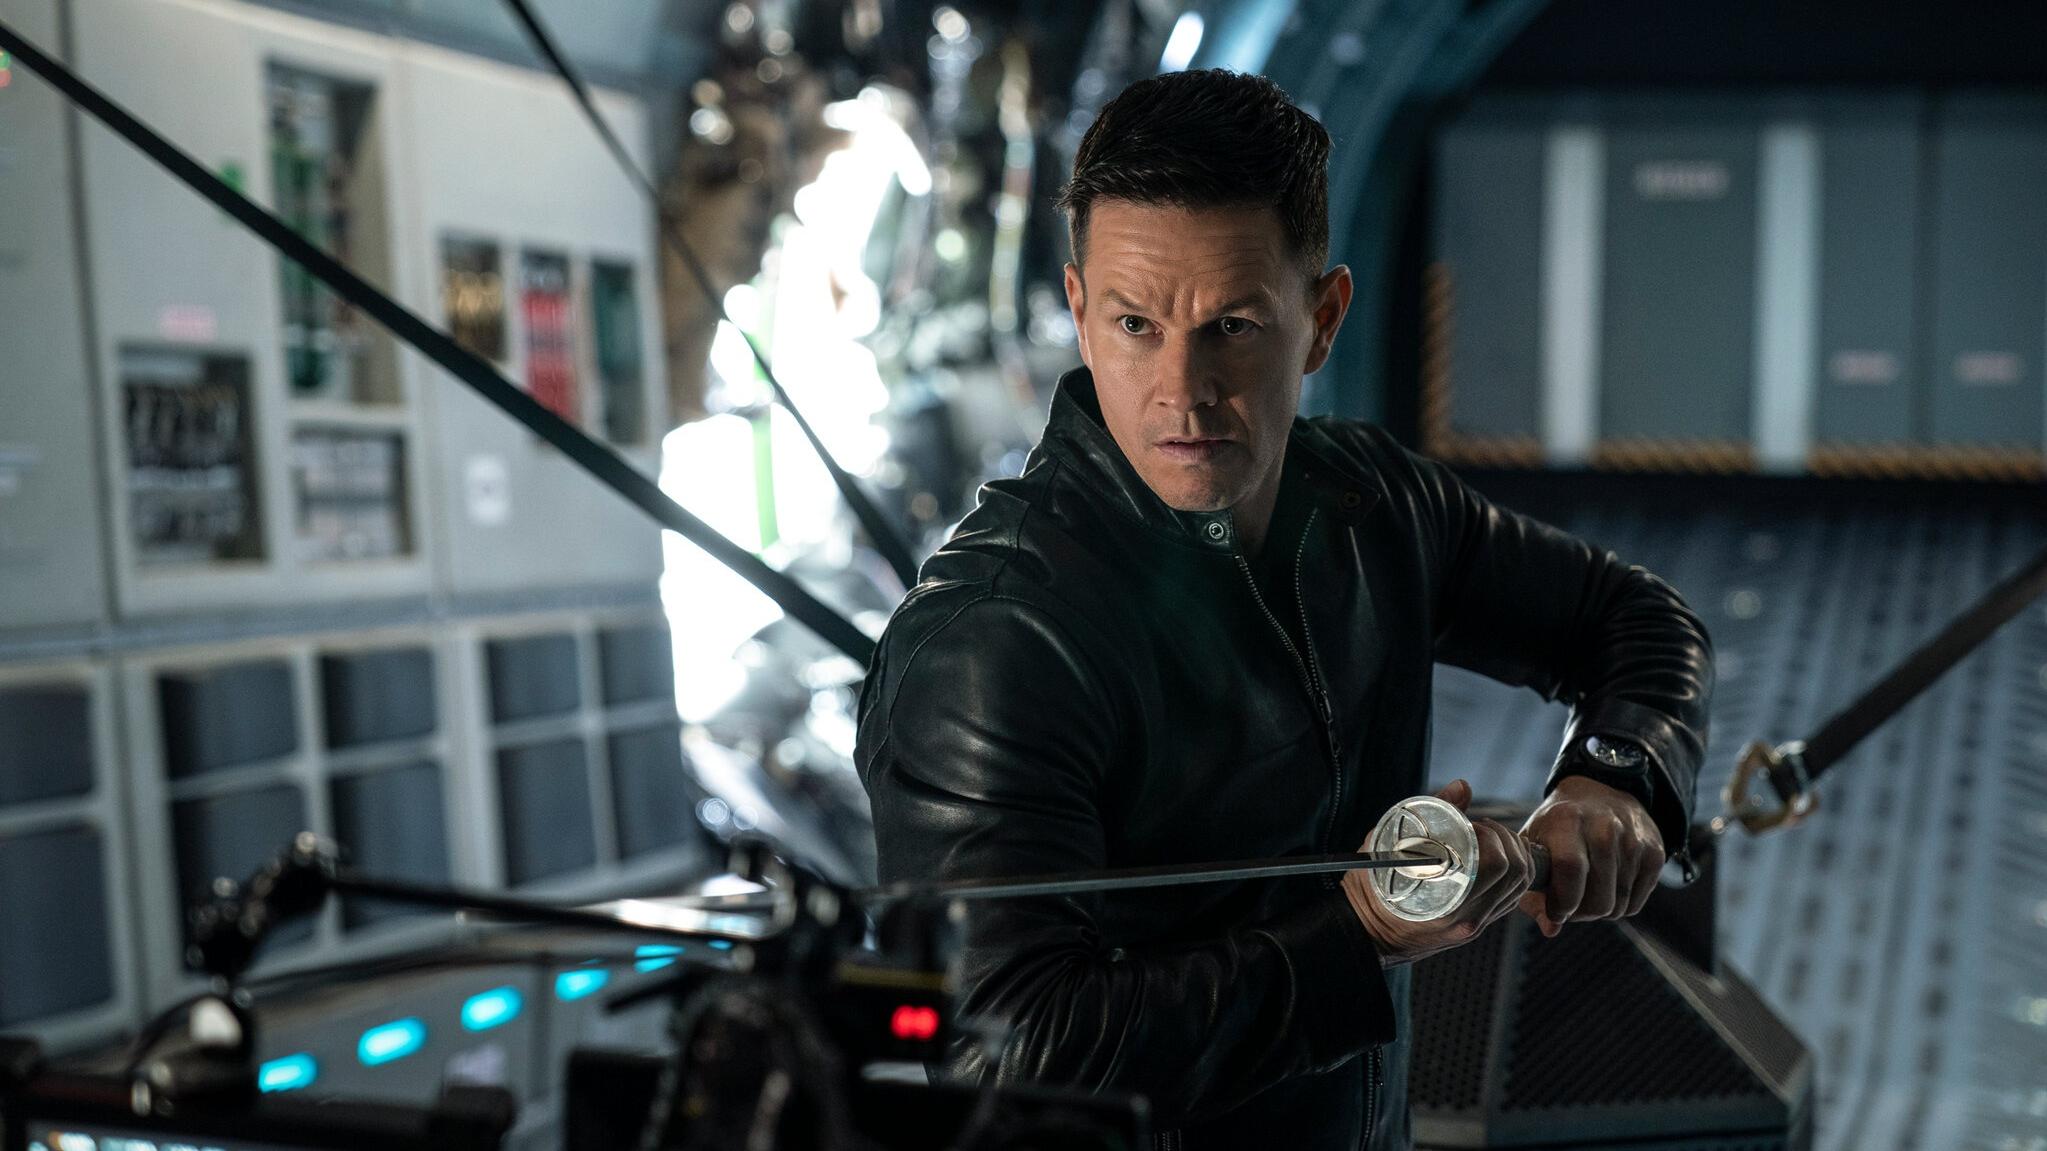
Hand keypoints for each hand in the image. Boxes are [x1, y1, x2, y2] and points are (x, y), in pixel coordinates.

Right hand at [1342, 779, 1533, 964]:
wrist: (1366, 932)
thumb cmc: (1371, 889)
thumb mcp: (1390, 844)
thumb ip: (1430, 813)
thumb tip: (1463, 787)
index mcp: (1450, 904)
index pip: (1498, 865)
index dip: (1493, 835)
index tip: (1472, 823)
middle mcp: (1469, 920)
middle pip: (1517, 874)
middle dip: (1506, 840)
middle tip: (1482, 828)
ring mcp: (1475, 925)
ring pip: (1518, 887)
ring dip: (1513, 855)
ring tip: (1489, 840)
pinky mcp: (1477, 926)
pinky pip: (1509, 898)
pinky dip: (1511, 874)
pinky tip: (1495, 858)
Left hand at [1516, 774, 1662, 936]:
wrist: (1600, 792)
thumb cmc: (1558, 827)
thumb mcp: (1535, 847)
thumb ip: (1533, 892)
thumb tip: (1551, 929)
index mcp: (1567, 821)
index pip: (1570, 869)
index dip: (1562, 902)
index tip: (1554, 911)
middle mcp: (1604, 827)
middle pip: (1599, 899)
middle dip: (1580, 914)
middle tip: (1570, 905)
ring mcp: (1634, 840)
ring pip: (1617, 907)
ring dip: (1599, 910)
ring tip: (1586, 891)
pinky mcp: (1655, 853)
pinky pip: (1635, 905)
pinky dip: (1619, 905)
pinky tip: (1606, 885)